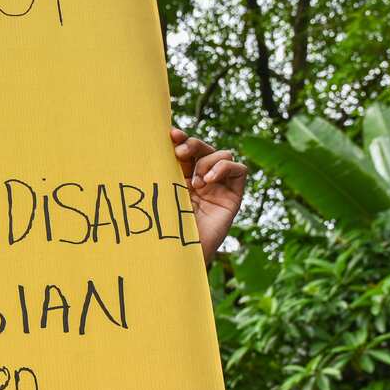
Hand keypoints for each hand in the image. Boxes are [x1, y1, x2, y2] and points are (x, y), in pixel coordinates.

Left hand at [170, 127, 246, 263]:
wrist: (180, 254)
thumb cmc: (164, 227)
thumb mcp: (161, 193)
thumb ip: (160, 172)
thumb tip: (150, 141)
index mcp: (181, 177)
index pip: (186, 150)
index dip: (181, 139)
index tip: (170, 135)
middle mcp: (201, 180)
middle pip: (204, 148)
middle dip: (193, 144)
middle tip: (179, 152)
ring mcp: (218, 187)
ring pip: (223, 154)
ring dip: (207, 161)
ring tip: (196, 182)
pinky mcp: (233, 197)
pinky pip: (239, 170)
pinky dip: (225, 168)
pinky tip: (209, 181)